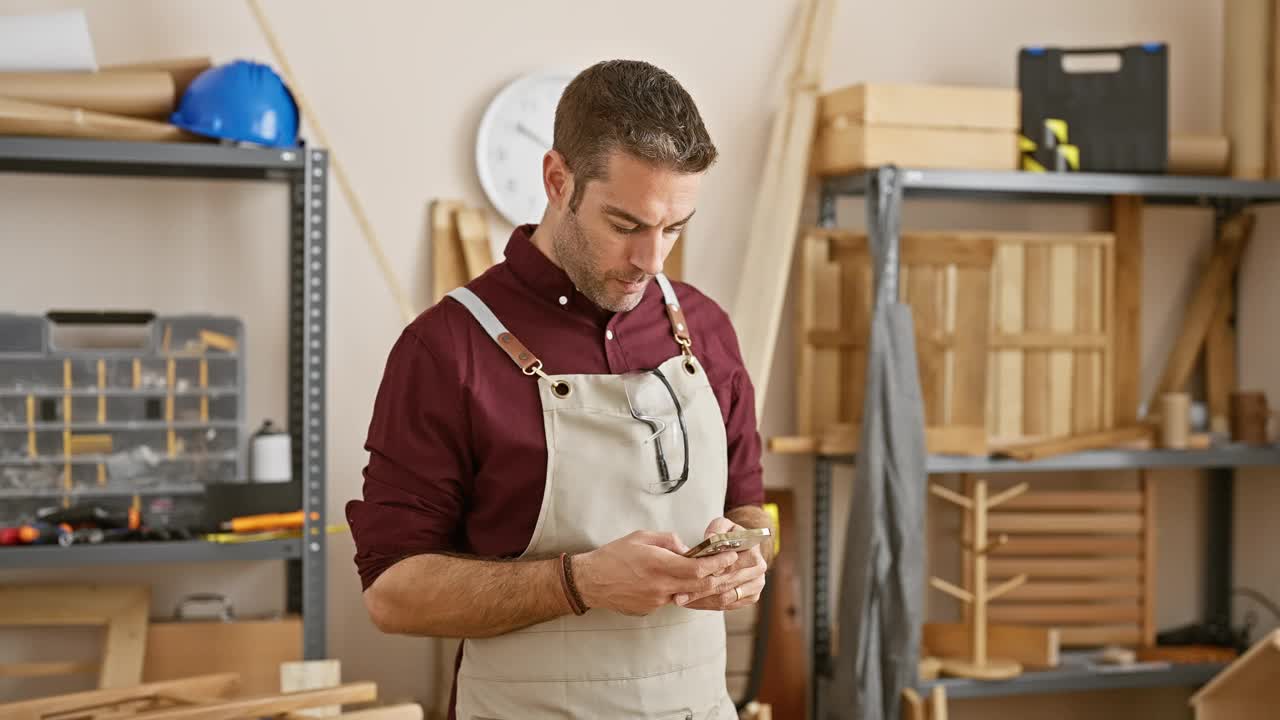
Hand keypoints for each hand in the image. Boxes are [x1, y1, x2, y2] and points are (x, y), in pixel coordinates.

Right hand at [573, 530, 739, 616]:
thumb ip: (669, 541)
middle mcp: (661, 586)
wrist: (590, 581)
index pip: (699, 568)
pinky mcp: (650, 609)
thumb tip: (688, 549)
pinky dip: (678, 590)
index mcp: (659, 565)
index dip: (718, 563)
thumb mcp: (642, 536)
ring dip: (699, 584)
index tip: (729, 555)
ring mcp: (656, 601)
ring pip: (687, 594)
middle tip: (727, 566)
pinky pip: (671, 599)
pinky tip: (672, 581)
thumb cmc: (614, 555)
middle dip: (718, 576)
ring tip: (703, 572)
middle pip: (700, 585)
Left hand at [682, 517, 767, 611]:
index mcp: (753, 549)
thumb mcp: (722, 526)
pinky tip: (693, 603)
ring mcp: (757, 584)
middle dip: (701, 589)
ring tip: (683, 600)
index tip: (695, 575)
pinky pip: (728, 605)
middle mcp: (759, 567)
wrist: (742, 547)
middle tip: (680, 594)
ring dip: (702, 600)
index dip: (714, 569)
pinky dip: (709, 605)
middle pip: (727, 583)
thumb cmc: (728, 536)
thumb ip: (716, 529)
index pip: (732, 563)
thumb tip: (710, 538)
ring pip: (726, 597)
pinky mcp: (752, 596)